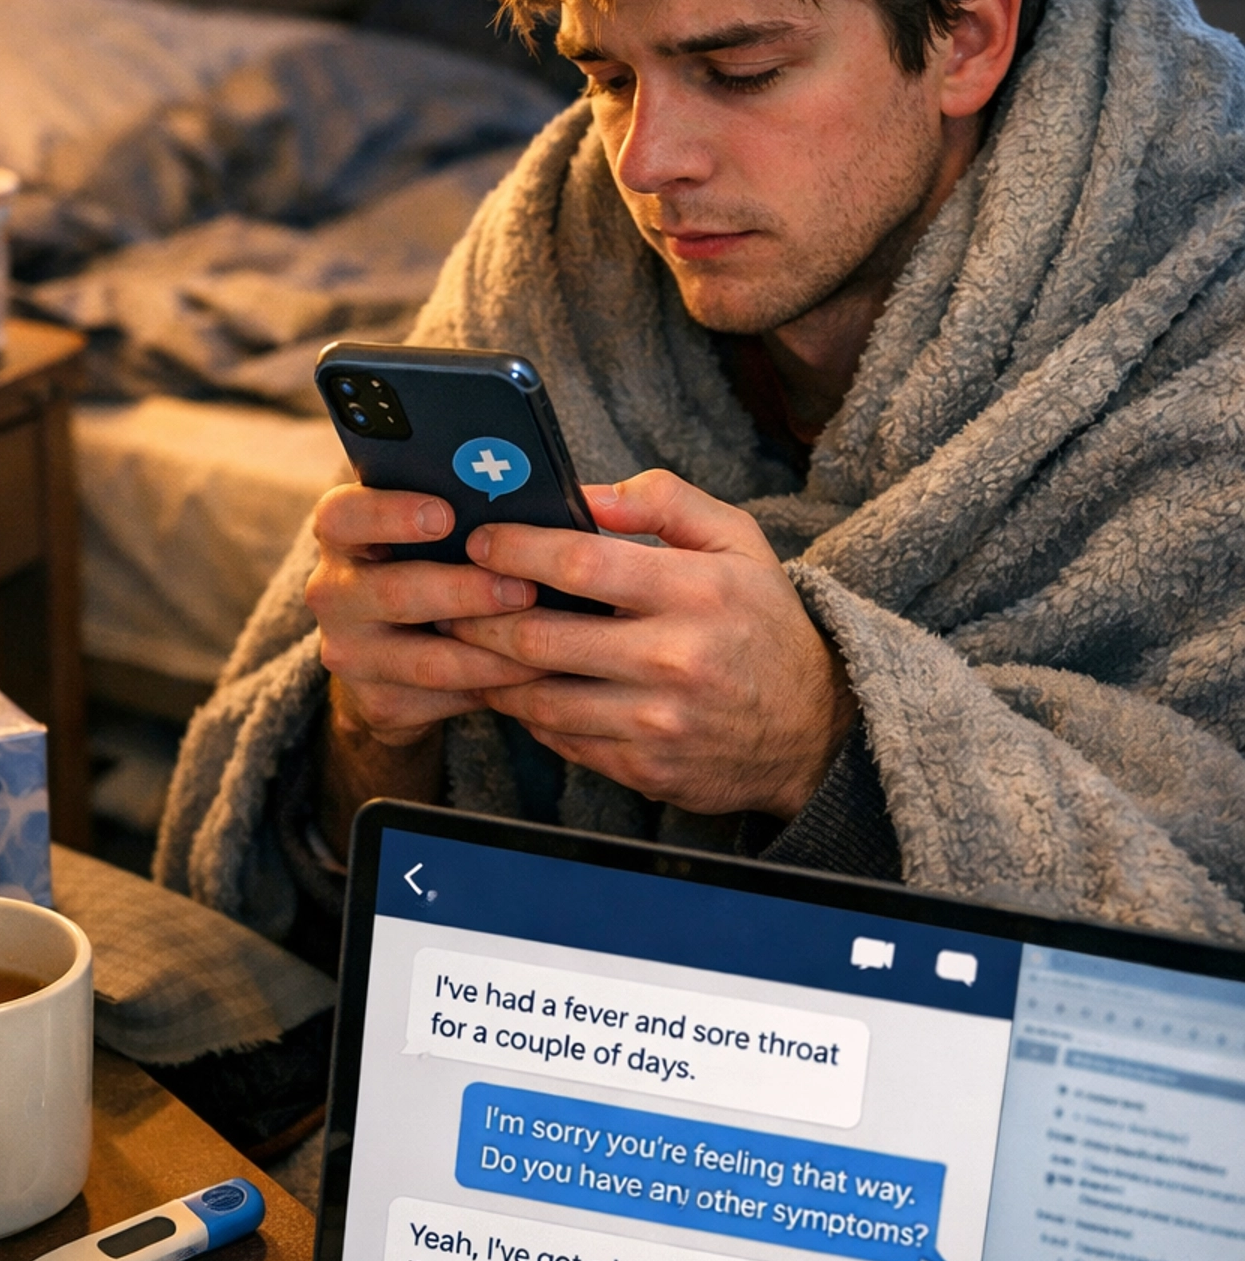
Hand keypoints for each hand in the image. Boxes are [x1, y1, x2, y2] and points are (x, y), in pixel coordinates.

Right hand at [305, 484, 538, 751]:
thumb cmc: (427, 568)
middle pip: (396, 592)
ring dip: (492, 651)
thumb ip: (456, 512)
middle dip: (466, 592)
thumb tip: (524, 492)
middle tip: (523, 588)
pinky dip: (494, 687)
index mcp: (341, 536)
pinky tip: (532, 674)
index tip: (445, 514)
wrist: (389, 659)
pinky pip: (445, 699)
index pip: (344, 515)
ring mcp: (349, 654)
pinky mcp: (378, 704)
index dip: (390, 514)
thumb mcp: (426, 536)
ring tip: (543, 637)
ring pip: (427, 660)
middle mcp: (332, 593)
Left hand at [447, 469, 855, 821]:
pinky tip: (514, 687)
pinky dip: (528, 712)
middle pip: (541, 639)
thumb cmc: (763, 622)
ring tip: (464, 642)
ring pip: (539, 698)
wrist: (811, 729)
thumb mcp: (737, 541)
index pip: (581, 565)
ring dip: (490, 670)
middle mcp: (674, 661)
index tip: (480, 541)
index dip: (516, 550)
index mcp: (697, 593)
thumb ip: (663, 502)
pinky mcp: (645, 768)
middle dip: (477, 616)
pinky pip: (561, 739)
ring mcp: (657, 723)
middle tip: (448, 597)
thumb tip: (586, 491)